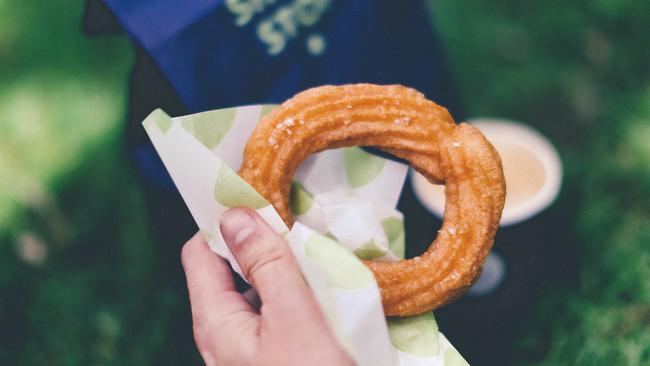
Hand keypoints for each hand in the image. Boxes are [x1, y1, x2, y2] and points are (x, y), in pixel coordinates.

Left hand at [181, 208, 354, 365]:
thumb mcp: (294, 316)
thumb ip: (266, 264)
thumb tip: (235, 216)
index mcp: (215, 321)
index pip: (199, 251)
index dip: (223, 223)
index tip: (259, 201)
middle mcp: (221, 333)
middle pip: (227, 269)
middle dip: (258, 243)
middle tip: (295, 225)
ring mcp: (243, 346)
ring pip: (252, 290)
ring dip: (278, 268)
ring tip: (313, 253)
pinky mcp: (267, 353)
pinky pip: (270, 311)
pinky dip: (289, 292)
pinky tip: (318, 288)